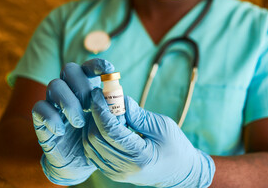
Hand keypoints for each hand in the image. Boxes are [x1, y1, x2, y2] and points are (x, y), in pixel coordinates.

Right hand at [32, 59, 113, 184]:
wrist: (80, 165)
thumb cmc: (98, 141)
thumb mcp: (112, 127)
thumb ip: (117, 113)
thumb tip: (123, 101)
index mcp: (88, 89)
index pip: (88, 67)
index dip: (96, 65)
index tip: (109, 70)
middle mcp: (70, 91)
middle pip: (69, 69)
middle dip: (81, 86)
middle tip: (90, 106)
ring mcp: (54, 103)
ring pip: (54, 85)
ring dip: (69, 103)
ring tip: (79, 123)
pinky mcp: (42, 119)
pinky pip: (38, 107)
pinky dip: (51, 118)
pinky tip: (61, 132)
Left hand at [83, 88, 214, 187]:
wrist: (179, 171)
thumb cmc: (175, 146)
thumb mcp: (162, 126)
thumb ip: (138, 114)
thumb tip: (119, 99)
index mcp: (139, 157)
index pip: (109, 130)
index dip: (100, 109)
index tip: (97, 93)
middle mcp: (124, 169)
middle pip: (94, 138)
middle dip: (93, 115)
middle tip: (100, 100)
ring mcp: (116, 173)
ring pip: (89, 146)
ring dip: (90, 125)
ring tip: (102, 111)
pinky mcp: (112, 173)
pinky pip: (92, 152)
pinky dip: (92, 136)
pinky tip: (101, 124)